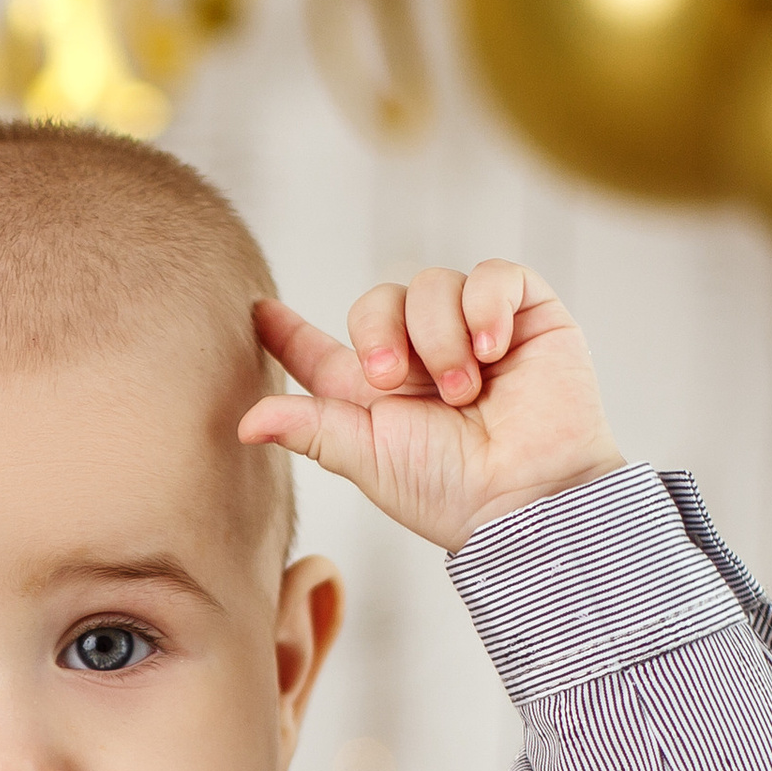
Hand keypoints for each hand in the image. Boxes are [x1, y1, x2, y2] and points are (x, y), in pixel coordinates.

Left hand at [239, 261, 625, 553]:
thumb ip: (309, 428)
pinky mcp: (526, 315)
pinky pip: (495, 275)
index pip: (321, 350)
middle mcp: (420, 357)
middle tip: (394, 380)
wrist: (527, 495)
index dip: (288, 331)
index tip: (258, 312)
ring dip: (439, 336)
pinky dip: (487, 306)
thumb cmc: (448, 490)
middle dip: (379, 332)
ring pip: (433, 284)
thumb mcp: (366, 458)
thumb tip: (244, 425)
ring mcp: (474, 332)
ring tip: (463, 391)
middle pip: (377, 301)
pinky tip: (492, 351)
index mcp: (373, 394)